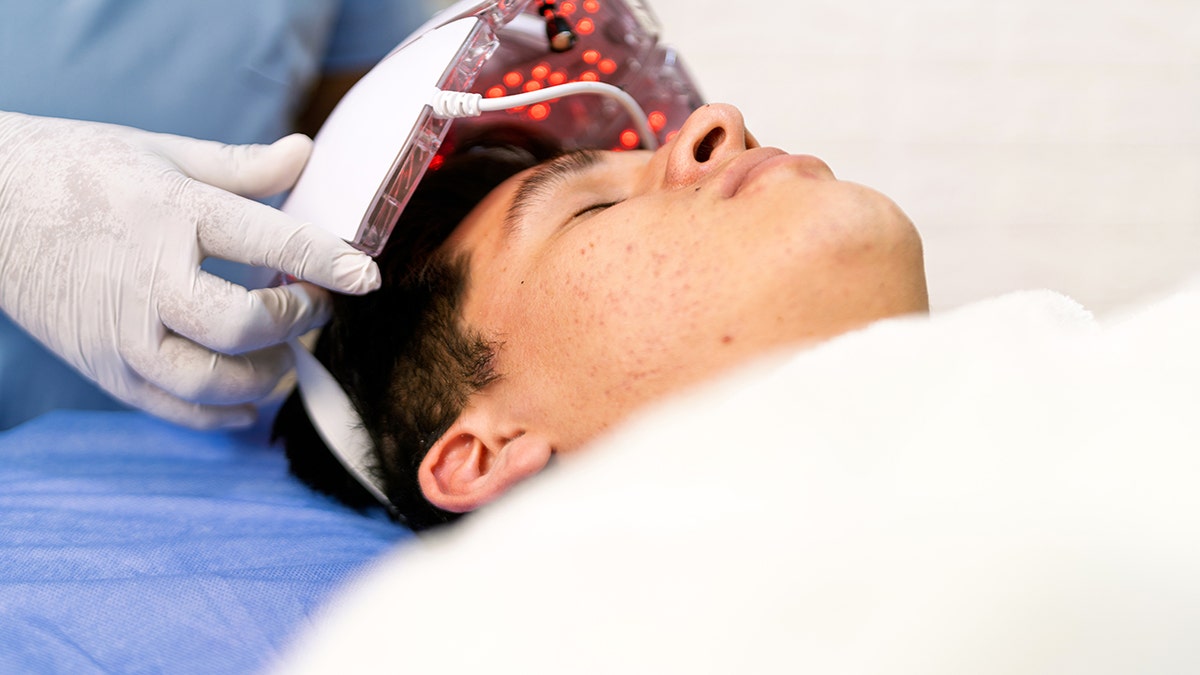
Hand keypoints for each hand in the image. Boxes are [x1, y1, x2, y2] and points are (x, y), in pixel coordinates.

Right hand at [0, 111, 379, 428]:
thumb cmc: (80, 170)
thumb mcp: (163, 153)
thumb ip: (242, 166)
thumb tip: (307, 152)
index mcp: (171, 213)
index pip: (269, 240)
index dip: (327, 262)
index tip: (367, 277)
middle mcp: (147, 278)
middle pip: (242, 324)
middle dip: (295, 320)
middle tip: (315, 308)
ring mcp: (121, 331)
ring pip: (211, 380)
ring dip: (264, 374)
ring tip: (283, 354)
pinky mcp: (102, 367)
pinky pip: (173, 409)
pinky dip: (222, 416)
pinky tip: (252, 404)